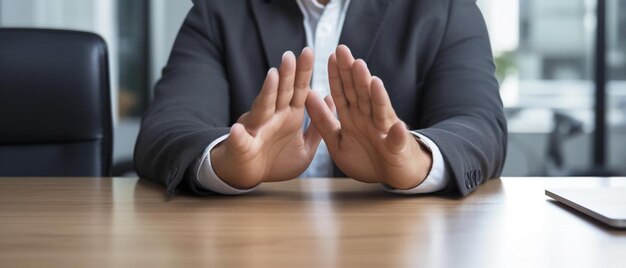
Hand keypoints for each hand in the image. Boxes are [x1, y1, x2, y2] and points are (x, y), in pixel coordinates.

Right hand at [211, 48, 321, 188]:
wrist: (249, 175)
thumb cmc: (276, 160)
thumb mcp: (305, 147)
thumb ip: (318, 128)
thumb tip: (329, 101)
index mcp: (289, 115)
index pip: (299, 90)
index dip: (304, 72)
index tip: (310, 52)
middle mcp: (273, 116)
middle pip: (282, 91)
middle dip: (287, 74)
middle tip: (292, 54)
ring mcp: (257, 128)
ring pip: (263, 107)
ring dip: (267, 92)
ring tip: (272, 76)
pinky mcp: (243, 145)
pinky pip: (241, 141)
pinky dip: (239, 136)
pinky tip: (238, 131)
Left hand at [305, 45, 432, 189]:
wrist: (393, 176)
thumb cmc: (366, 159)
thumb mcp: (337, 142)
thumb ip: (323, 121)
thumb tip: (308, 95)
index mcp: (352, 117)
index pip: (342, 92)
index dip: (336, 75)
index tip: (329, 56)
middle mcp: (368, 118)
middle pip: (360, 93)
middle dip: (352, 73)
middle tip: (344, 51)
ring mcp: (384, 130)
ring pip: (379, 110)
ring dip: (376, 96)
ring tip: (371, 79)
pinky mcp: (397, 147)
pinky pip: (397, 141)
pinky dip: (398, 135)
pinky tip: (397, 127)